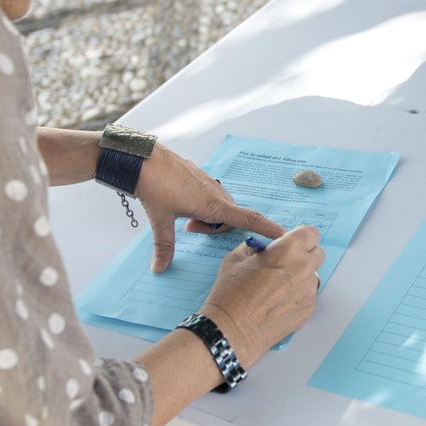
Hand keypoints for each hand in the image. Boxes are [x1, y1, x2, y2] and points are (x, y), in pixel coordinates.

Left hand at [135, 143, 284, 271]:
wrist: (141, 158)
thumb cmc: (154, 185)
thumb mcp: (160, 219)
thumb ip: (164, 245)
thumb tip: (160, 268)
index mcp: (212, 204)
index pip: (248, 218)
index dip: (267, 227)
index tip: (283, 235)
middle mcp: (216, 192)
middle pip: (230, 217)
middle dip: (216, 228)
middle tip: (190, 228)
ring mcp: (208, 183)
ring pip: (220, 207)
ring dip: (208, 217)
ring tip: (185, 218)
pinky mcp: (199, 177)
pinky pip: (211, 195)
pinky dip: (202, 205)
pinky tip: (182, 205)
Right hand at [200, 226, 324, 364]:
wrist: (232, 330)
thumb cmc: (231, 294)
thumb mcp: (236, 259)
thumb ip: (255, 248)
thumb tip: (264, 248)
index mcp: (288, 250)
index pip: (310, 234)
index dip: (300, 237)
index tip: (290, 243)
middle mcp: (303, 268)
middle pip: (317, 253)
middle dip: (303, 255)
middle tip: (284, 263)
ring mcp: (309, 291)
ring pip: (313, 276)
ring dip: (301, 275)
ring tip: (278, 286)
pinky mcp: (308, 309)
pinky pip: (309, 295)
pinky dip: (298, 294)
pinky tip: (278, 302)